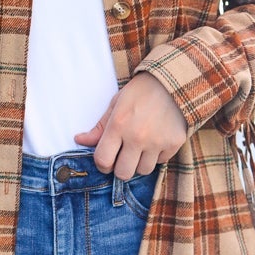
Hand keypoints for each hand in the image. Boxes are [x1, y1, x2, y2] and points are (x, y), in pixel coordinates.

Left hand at [73, 71, 187, 178]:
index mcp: (118, 125)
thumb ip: (99, 127)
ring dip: (140, 163)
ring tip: (142, 147)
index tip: (106, 160)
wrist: (173, 81)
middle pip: (123, 173)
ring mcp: (157, 141)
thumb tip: (79, 140)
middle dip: (121, 167)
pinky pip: (161, 161)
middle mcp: (137, 136)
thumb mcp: (116, 104)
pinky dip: (157, 155)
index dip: (102, 164)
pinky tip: (157, 140)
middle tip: (124, 157)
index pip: (103, 160)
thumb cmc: (140, 92)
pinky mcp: (174, 143)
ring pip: (143, 170)